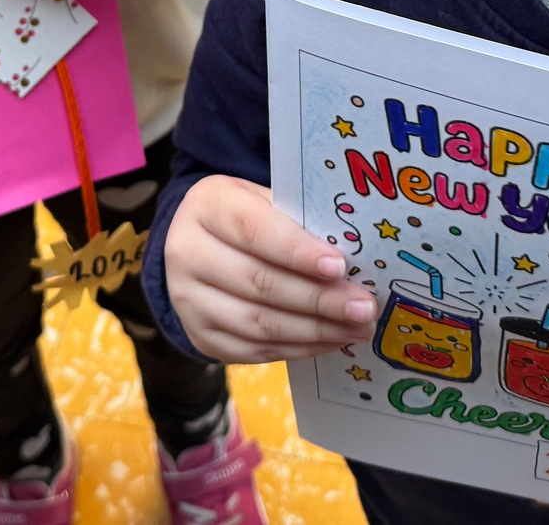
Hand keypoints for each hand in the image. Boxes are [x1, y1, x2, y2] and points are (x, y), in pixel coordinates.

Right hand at [164, 175, 376, 361]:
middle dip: (318, 298)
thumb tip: (353, 258)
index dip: (297, 250)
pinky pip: (255, 350)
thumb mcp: (264, 199)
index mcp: (206, 206)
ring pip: (258, 323)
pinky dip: (298, 348)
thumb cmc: (247, 216)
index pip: (253, 229)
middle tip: (362, 307)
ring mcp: (188, 300)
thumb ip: (298, 220)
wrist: (200, 245)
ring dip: (315, 330)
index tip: (339, 266)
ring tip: (356, 328)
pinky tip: (330, 340)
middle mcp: (186, 253)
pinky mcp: (201, 335)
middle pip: (259, 282)